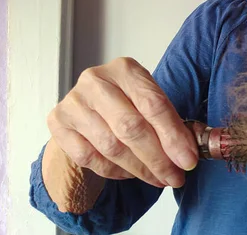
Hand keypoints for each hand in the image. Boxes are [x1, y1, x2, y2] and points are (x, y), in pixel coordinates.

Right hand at [46, 57, 197, 187]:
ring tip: (157, 178)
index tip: (187, 160)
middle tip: (174, 176)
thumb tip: (187, 154)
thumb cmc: (127, 101)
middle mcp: (96, 81)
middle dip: (157, 158)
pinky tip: (130, 173)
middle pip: (131, 127)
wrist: (89, 104)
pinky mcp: (58, 123)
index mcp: (126, 69)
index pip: (153, 105)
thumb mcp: (150, 100)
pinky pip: (90, 158)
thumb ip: (170, 122)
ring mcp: (74, 102)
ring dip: (139, 169)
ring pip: (111, 146)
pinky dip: (114, 171)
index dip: (173, 136)